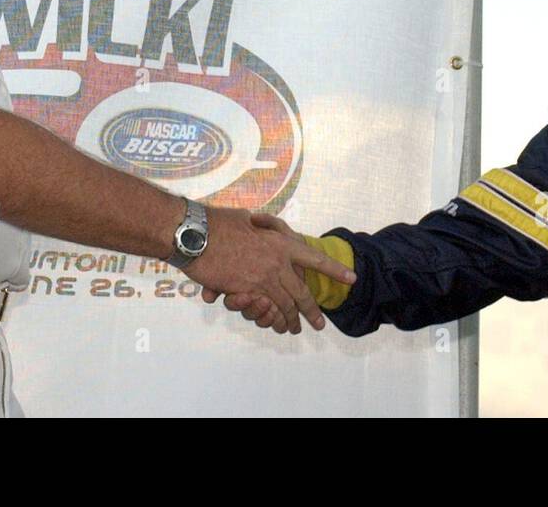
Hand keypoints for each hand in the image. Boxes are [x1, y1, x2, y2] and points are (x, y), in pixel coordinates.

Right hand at [183, 208, 354, 333]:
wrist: (196, 234)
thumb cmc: (217, 221)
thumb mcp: (246, 218)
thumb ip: (258, 225)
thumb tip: (260, 222)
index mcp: (280, 243)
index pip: (314, 259)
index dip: (334, 270)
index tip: (351, 278)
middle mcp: (277, 263)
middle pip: (301, 292)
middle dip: (312, 310)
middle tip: (319, 323)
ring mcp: (262, 279)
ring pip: (285, 305)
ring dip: (292, 319)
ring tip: (297, 329)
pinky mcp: (245, 291)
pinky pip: (263, 310)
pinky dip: (272, 319)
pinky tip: (277, 326)